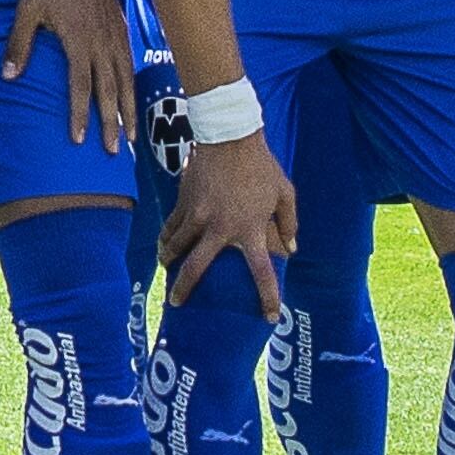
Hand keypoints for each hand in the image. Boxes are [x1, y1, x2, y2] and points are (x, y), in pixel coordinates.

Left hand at [4, 0, 136, 149]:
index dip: (81, 114)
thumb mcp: (27, 8)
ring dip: (129, 109)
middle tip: (115, 151)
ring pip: (126, 80)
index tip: (79, 139)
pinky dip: (134, 85)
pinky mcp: (121, 28)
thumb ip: (19, 43)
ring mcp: (115, 36)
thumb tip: (7, 77)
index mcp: (79, 41)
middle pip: (110, 90)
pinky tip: (133, 99)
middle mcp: (102, 43)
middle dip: (112, 123)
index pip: (81, 87)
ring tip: (133, 136)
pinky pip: (130, 63)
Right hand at [156, 133, 293, 319]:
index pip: (261, 272)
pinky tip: (164, 244)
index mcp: (249, 230)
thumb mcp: (284, 193)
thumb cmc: (261, 166)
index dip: (268, 297)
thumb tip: (291, 249)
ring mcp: (196, 216)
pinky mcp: (183, 203)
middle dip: (185, 289)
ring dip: (170, 262)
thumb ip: (288, 224)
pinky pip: (170, 226)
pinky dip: (166, 238)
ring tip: (166, 271)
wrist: (229, 138)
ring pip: (176, 248)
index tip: (269, 316)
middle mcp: (219, 229)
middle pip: (197, 268)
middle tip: (177, 304)